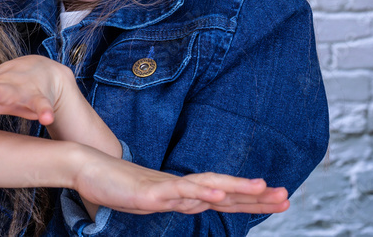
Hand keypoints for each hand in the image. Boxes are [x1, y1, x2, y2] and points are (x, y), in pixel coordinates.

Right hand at [71, 145, 290, 214]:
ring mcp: (165, 188)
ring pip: (206, 187)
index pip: (222, 196)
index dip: (250, 198)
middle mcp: (179, 188)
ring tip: (261, 189)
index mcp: (181, 192)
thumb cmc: (115, 184)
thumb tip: (197, 204)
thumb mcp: (152, 199)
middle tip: (286, 196)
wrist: (86, 168)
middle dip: (255, 195)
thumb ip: (175, 201)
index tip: (279, 199)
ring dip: (235, 188)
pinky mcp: (150, 191)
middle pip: (223, 190)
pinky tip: (217, 195)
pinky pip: (179, 192)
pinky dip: (200, 192)